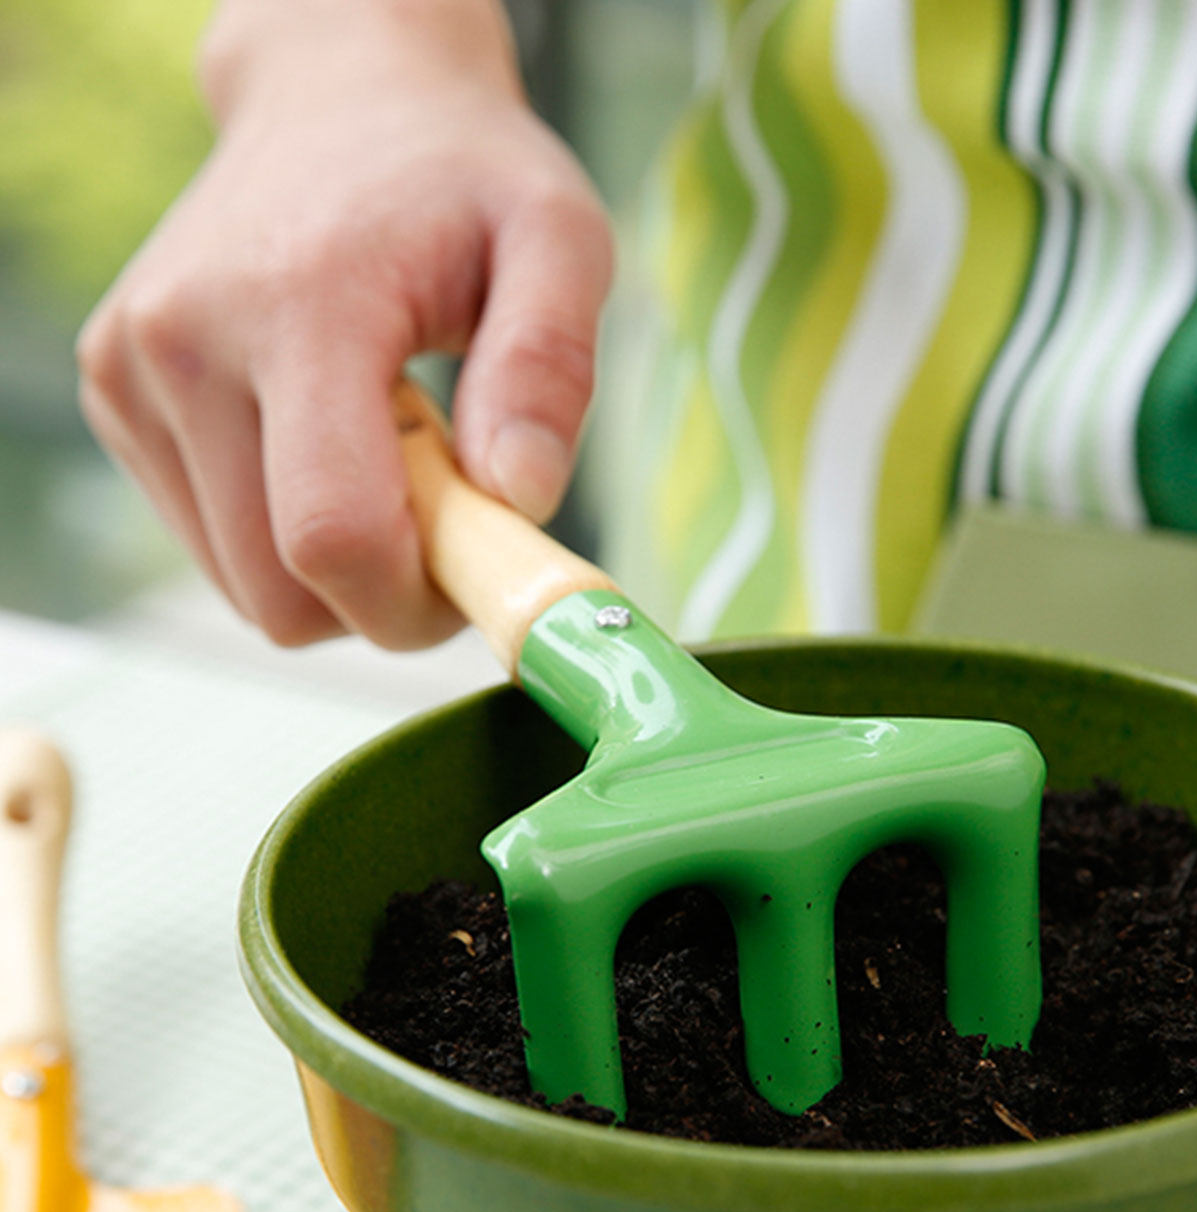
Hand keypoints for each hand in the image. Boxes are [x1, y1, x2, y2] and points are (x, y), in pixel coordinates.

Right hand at [76, 0, 612, 649]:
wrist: (343, 103)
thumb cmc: (463, 179)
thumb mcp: (556, 240)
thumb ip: (550, 367)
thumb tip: (519, 500)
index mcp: (295, 307)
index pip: (333, 538)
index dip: (419, 601)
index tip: (486, 564)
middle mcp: (180, 345)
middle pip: (283, 595)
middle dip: (387, 594)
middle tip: (451, 503)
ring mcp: (132, 375)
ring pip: (249, 592)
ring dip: (341, 566)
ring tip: (389, 450)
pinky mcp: (117, 400)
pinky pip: (219, 553)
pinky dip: (289, 536)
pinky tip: (328, 441)